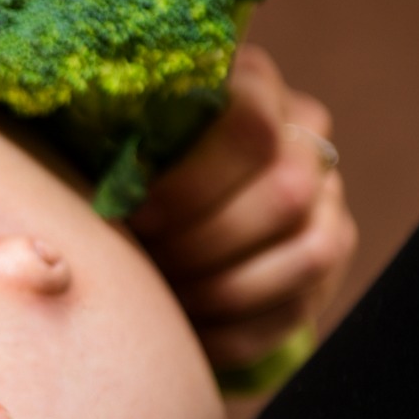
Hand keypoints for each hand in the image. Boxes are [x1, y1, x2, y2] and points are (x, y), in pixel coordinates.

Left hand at [127, 47, 358, 368]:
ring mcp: (327, 201)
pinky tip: (186, 330)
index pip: (249, 123)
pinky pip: (298, 308)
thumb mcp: (112, 131)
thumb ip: (109, 137)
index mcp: (254, 86)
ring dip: (223, 289)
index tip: (133, 214)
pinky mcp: (326, 258)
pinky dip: (236, 332)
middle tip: (145, 263)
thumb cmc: (122, 160)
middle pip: (284, 191)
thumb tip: (90, 182)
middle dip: (203, 242)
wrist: (162, 200)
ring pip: (307, 254)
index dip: (190, 180)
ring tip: (162, 296)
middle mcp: (305, 139)